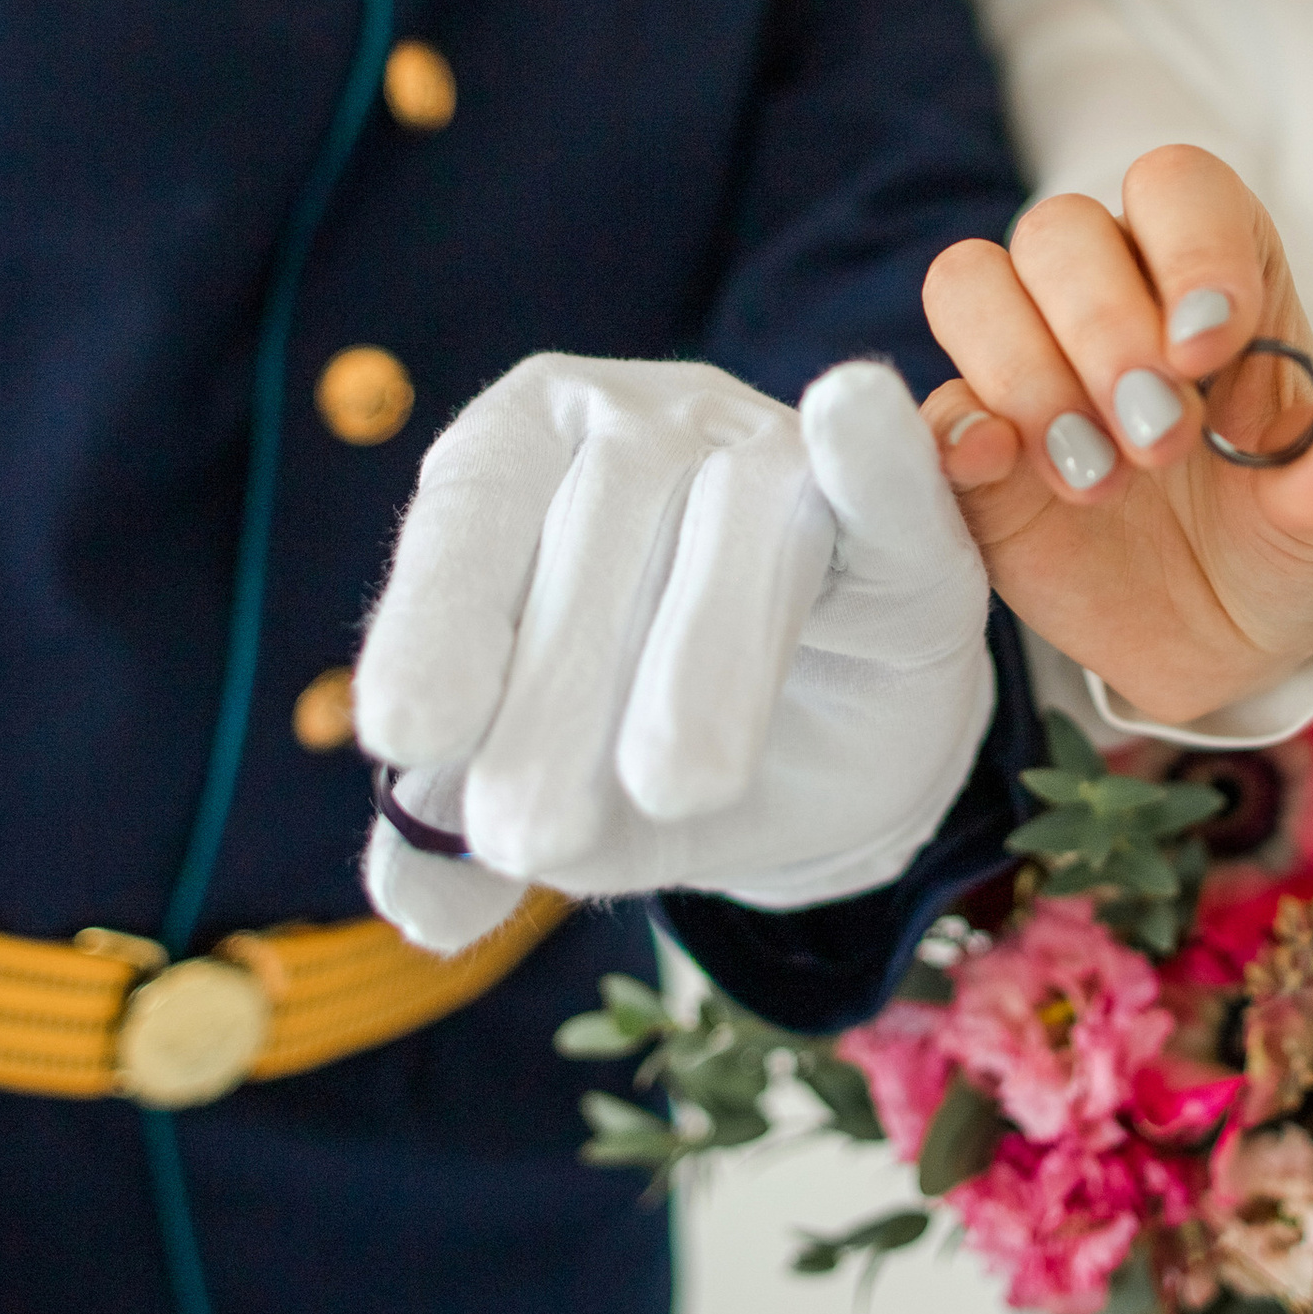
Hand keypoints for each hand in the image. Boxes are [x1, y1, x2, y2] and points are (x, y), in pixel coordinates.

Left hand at [354, 354, 993, 933]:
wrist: (830, 753)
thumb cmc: (649, 736)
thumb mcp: (553, 798)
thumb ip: (459, 841)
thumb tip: (413, 899)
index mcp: (528, 457)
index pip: (471, 513)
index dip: (436, 619)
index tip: (402, 735)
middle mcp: (647, 422)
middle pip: (601, 520)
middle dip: (558, 690)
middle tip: (525, 834)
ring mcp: (783, 450)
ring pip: (742, 517)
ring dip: (701, 656)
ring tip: (671, 792)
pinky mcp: (909, 519)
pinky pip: (891, 480)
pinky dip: (873, 455)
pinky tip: (846, 414)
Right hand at [923, 146, 1312, 729]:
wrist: (1227, 638)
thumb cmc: (1285, 539)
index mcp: (1213, 277)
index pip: (1178, 189)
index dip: (1189, 249)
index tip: (1208, 350)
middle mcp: (1111, 295)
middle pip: (1061, 231)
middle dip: (1106, 330)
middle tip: (1161, 443)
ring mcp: (1029, 363)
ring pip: (972, 284)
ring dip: (1027, 374)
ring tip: (1097, 480)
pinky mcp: (973, 447)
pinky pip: (932, 402)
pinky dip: (956, 429)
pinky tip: (1003, 471)